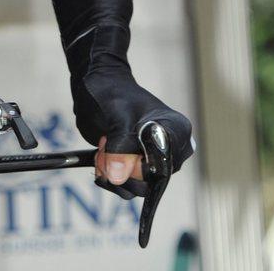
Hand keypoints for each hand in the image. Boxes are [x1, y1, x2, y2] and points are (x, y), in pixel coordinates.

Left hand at [72, 61, 193, 185]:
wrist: (97, 86)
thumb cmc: (113, 92)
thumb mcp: (117, 116)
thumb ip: (120, 147)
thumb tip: (118, 178)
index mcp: (176, 131)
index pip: (164, 166)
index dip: (139, 165)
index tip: (119, 147)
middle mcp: (170, 150)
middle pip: (151, 181)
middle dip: (121, 167)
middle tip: (105, 145)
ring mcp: (153, 160)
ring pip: (136, 187)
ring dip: (112, 171)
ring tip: (103, 146)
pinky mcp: (137, 166)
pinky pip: (125, 186)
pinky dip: (109, 175)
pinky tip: (101, 154)